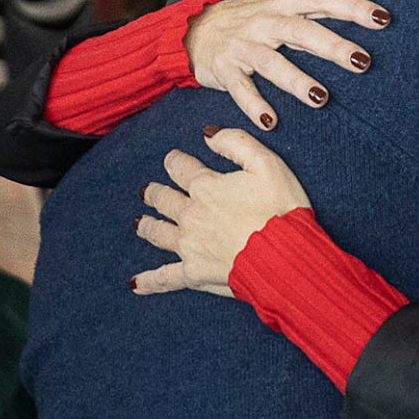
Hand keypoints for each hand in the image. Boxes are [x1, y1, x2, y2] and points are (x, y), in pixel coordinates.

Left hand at [131, 127, 309, 297]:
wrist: (284, 257)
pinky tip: (134, 284)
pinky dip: (148, 281)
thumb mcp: (267, 164)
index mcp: (206, 187)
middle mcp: (191, 214)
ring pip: (158, 233)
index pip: (180, 167)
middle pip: (163, 199)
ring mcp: (189, 245)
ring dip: (146, 225)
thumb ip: (236, 143)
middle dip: (155, 193)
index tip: (174, 159)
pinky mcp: (194, 273)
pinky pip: (165, 278)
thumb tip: (208, 134)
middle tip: (148, 192)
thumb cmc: (281, 210)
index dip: (175, 161)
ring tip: (139, 223)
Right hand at [184, 0, 389, 131]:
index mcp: (284, 3)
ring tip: (321, 98)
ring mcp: (244, 46)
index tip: (384, 19)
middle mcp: (266, 21)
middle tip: (363, 61)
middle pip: (302, 31)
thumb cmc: (249, 16)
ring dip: (296, 81)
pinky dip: (253, 105)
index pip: (323, 0)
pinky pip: (240, 88)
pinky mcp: (225, 70)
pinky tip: (270, 121)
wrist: (194, 31)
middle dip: (332, 46)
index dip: (353, 8)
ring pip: (272, 62)